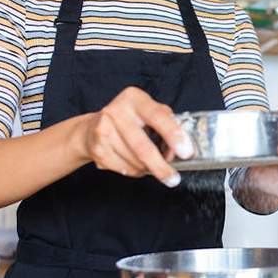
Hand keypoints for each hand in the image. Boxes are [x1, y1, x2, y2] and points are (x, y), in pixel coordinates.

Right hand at [76, 87, 192, 186]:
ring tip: (153, 166)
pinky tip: (136, 164)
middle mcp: (115, 112)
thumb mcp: (148, 111)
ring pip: (134, 161)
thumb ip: (166, 124)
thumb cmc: (129, 119)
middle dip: (161, 166)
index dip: (173, 135)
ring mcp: (103, 131)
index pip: (157, 116)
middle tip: (173, 178)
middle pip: (142, 146)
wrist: (91, 128)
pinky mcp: (97, 149)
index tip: (186, 152)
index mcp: (134, 98)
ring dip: (148, 169)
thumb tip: (180, 148)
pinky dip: (135, 171)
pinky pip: (123, 169)